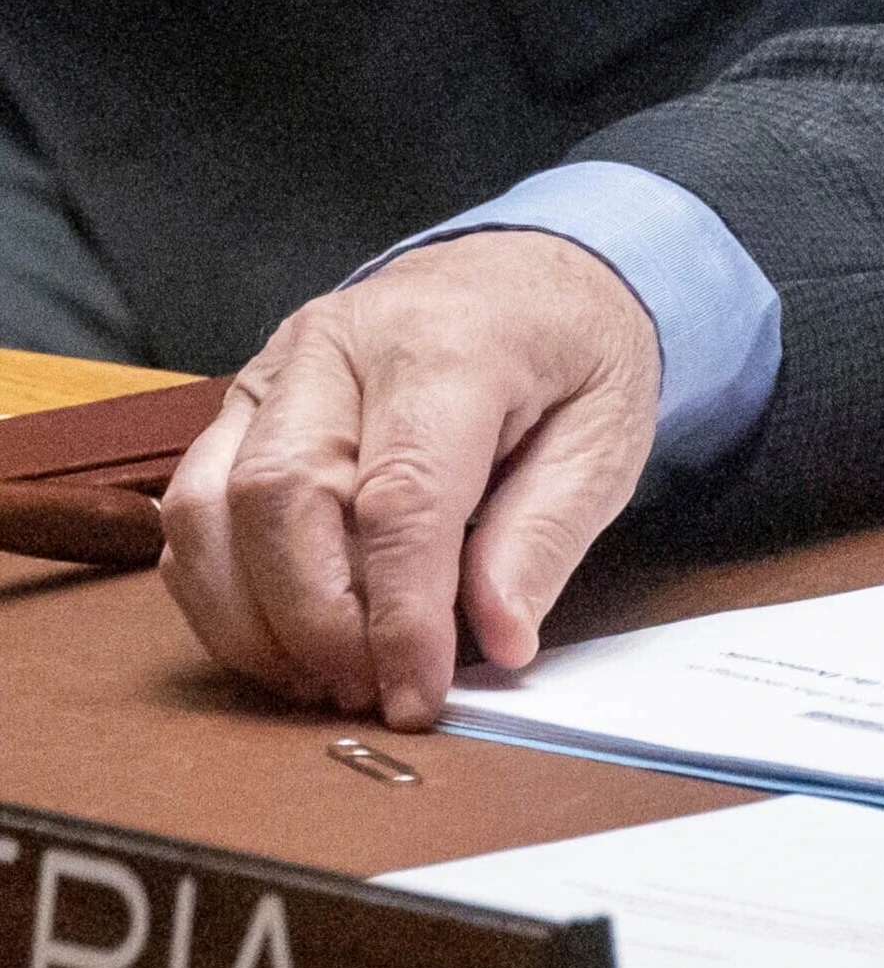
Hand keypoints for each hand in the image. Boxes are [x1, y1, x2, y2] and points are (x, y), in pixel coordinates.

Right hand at [158, 234, 661, 729]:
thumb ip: (547, 534)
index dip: (400, 616)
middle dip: (317, 624)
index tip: (417, 695)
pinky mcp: (240, 402)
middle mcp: (340, 344)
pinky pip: (192, 509)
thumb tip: (498, 639)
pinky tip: (285, 637)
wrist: (528, 272)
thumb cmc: (571, 351)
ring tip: (327, 679)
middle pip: (280, 500)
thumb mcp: (606, 433)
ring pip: (210, 508)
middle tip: (370, 692)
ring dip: (253, 619)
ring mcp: (275, 368)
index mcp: (448, 343)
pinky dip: (222, 592)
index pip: (400, 496)